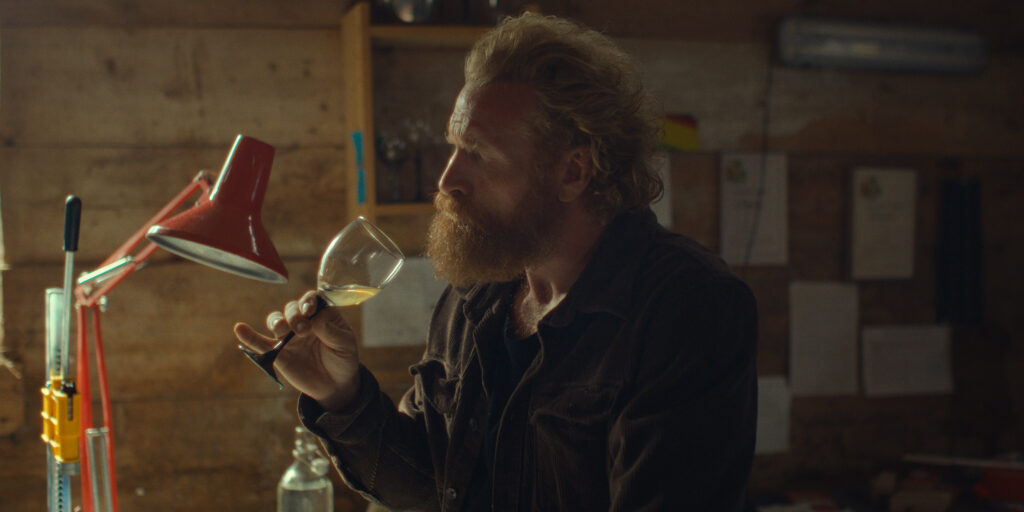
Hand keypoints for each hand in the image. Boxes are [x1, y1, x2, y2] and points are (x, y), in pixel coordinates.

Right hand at [234, 290, 360, 410]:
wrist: (335, 385)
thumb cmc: (343, 359)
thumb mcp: (344, 344)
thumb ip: (331, 330)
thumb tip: (316, 317)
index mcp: (322, 314)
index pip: (311, 300)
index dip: (308, 301)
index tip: (309, 310)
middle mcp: (304, 321)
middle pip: (292, 309)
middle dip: (294, 315)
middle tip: (302, 329)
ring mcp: (289, 336)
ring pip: (276, 321)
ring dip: (277, 322)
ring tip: (281, 330)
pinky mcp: (278, 352)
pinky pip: (261, 343)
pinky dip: (249, 336)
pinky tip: (240, 329)